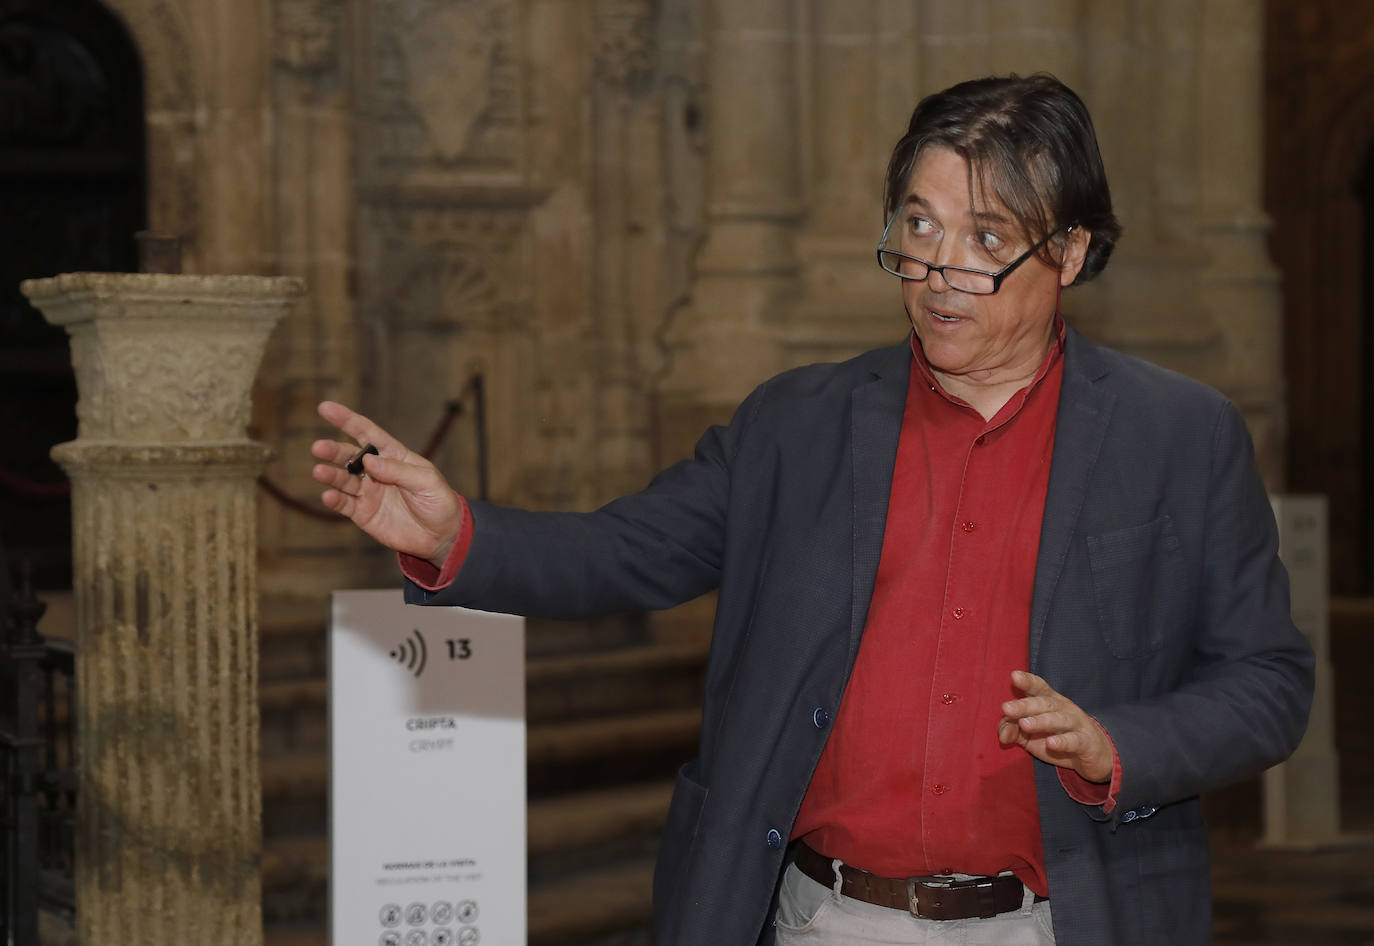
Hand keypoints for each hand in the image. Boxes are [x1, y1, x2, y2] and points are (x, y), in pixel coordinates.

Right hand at [311, 401, 464, 565]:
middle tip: (318, 447)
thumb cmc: (439, 502)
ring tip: (319, 472)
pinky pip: (345, 504)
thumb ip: (398, 471)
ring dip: (331, 475)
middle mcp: (377, 471)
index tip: (325, 408)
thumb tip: (369, 460)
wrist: (442, 536)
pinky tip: (328, 496)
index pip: (368, 433)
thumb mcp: (427, 482)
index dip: (347, 420)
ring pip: (343, 479)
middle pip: (350, 456)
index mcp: (394, 456)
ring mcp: (368, 492)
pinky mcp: (363, 513)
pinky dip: (335, 500)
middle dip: (333, 450)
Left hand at [998, 670, 1112, 783]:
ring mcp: (1076, 724)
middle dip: (1024, 705)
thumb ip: (1012, 729)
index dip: (1027, 681)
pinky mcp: (1085, 742)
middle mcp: (1063, 708)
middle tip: (1006, 708)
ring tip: (1024, 724)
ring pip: (1058, 720)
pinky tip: (1051, 743)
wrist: (1094, 756)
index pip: (1039, 687)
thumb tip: (1002, 735)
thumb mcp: (1030, 735)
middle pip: (1044, 703)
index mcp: (1050, 701)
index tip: (1014, 675)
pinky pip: (1074, 741)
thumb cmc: (1057, 738)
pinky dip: (1063, 742)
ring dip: (1040, 721)